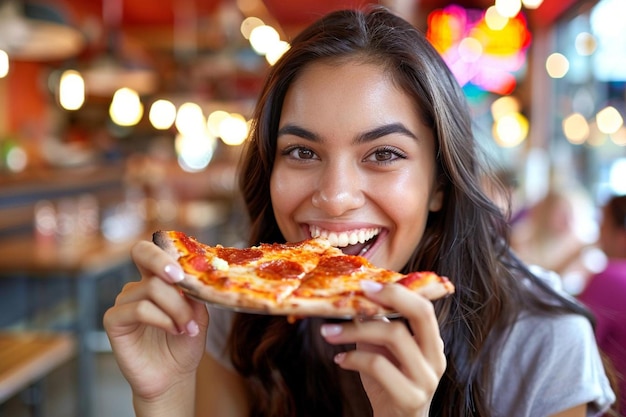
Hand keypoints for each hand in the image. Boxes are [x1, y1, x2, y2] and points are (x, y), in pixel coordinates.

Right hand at [103, 240, 208, 401]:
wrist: (173, 376)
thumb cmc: (185, 343)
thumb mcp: (199, 313)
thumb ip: (194, 292)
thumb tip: (194, 273)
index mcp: (156, 279)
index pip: (154, 250)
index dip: (167, 250)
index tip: (186, 267)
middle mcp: (137, 286)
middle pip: (142, 253)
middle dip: (162, 260)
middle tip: (180, 279)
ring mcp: (124, 302)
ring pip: (151, 288)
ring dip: (177, 308)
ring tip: (188, 328)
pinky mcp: (114, 321)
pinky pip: (139, 309)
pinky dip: (162, 318)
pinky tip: (174, 330)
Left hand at [320, 281, 445, 416]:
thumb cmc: (387, 384)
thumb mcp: (383, 351)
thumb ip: (377, 326)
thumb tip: (352, 298)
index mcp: (431, 342)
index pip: (424, 306)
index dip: (397, 291)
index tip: (366, 284)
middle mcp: (435, 357)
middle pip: (421, 314)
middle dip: (389, 298)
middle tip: (356, 295)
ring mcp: (426, 378)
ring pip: (395, 336)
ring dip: (355, 329)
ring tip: (329, 332)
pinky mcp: (411, 398)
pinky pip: (379, 366)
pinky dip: (354, 358)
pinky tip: (340, 360)